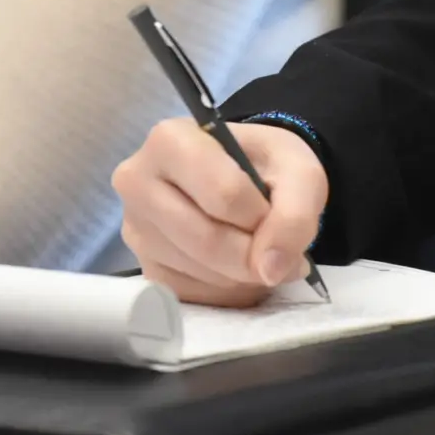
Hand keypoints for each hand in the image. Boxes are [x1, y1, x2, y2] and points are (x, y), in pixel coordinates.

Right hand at [112, 118, 327, 306]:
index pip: (225, 195)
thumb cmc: (264, 164)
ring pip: (200, 272)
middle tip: (277, 246)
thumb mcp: (299, 171)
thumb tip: (271, 269)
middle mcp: (137, 183)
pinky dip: (226, 290)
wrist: (243, 177)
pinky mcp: (143, 267)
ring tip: (257, 250)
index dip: (263, 215)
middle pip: (208, 240)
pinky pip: (190, 294)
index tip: (274, 211)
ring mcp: (135, 229)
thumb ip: (296, 214)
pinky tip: (235, 266)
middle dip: (254, 252)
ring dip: (242, 274)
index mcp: (170, 141)